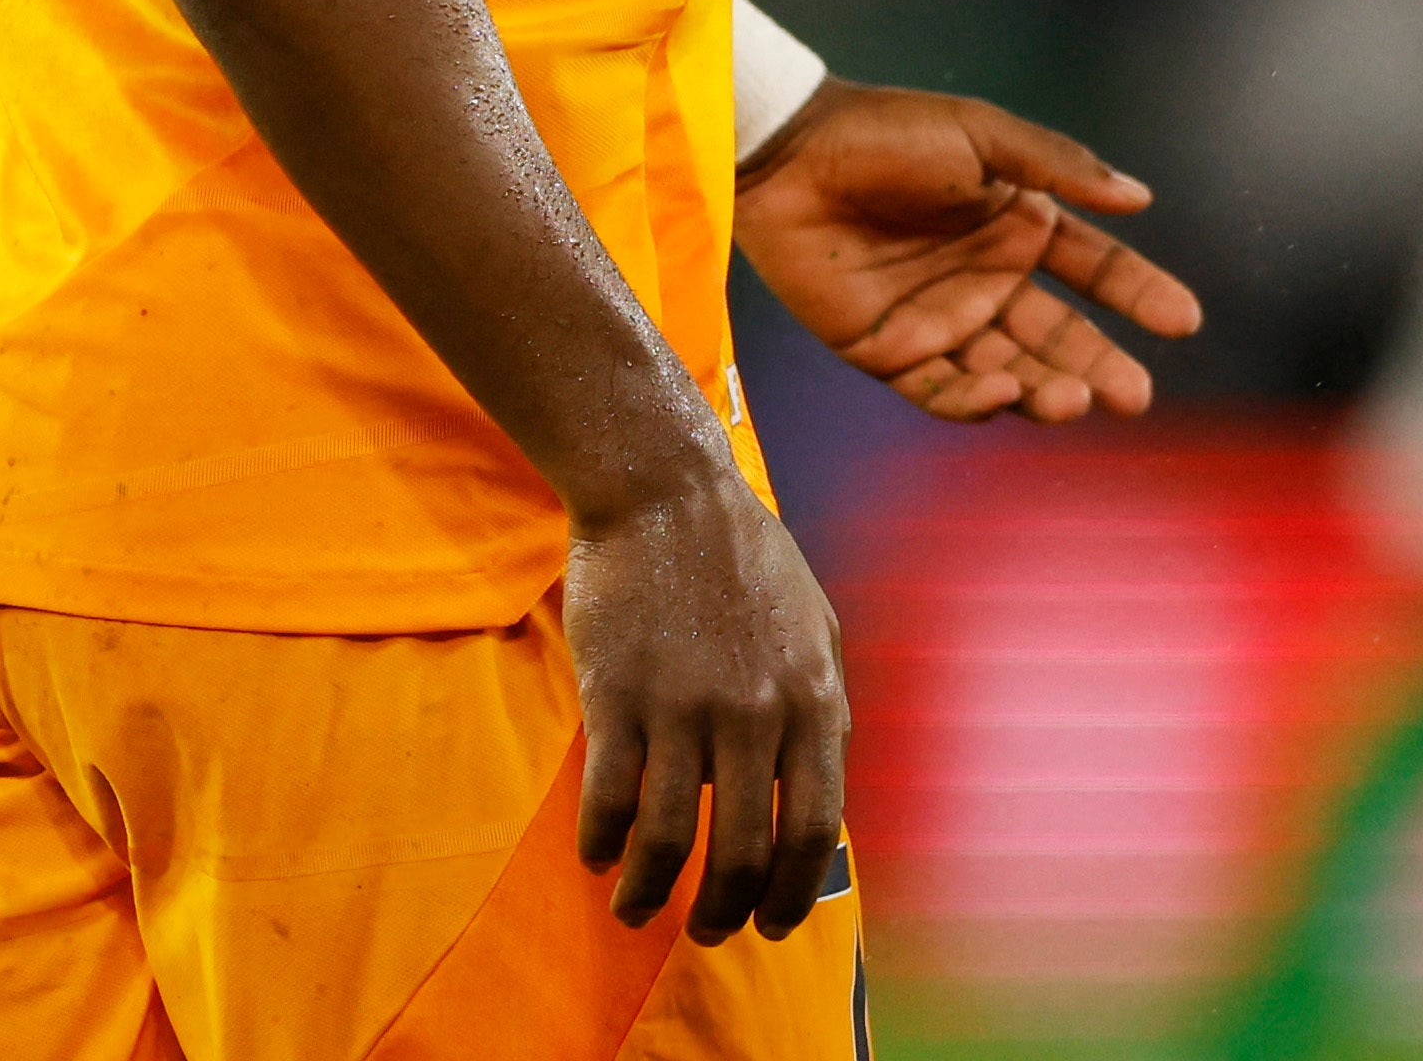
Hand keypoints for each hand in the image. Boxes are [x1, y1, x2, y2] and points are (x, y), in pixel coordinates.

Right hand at [563, 462, 847, 946]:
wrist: (663, 489)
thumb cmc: (744, 553)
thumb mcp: (816, 624)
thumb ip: (825, 706)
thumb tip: (822, 786)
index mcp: (812, 700)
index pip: (814, 830)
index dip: (792, 892)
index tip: (772, 923)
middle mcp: (753, 715)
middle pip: (743, 852)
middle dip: (724, 912)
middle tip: (707, 932)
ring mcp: (682, 707)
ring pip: (669, 839)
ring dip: (651, 893)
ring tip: (635, 910)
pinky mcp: (616, 695)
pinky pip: (610, 797)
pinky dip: (602, 842)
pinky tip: (597, 855)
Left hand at [737, 81, 1199, 422]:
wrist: (788, 154)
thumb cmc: (884, 132)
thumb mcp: (979, 133)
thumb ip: (1057, 166)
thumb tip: (1140, 199)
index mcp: (1015, 223)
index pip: (1092, 268)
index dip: (1138, 293)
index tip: (1182, 320)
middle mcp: (986, 278)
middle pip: (1058, 336)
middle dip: (1099, 366)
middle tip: (1133, 395)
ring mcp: (940, 319)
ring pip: (1009, 372)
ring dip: (1044, 390)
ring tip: (1072, 398)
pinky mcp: (888, 351)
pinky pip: (942, 390)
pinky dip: (976, 401)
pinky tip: (1003, 391)